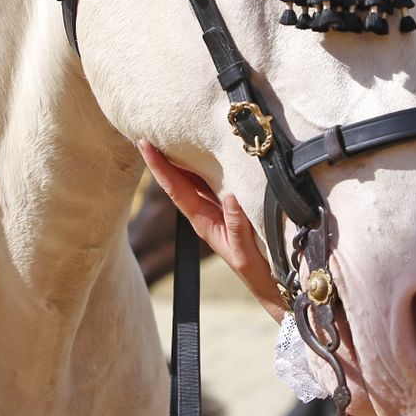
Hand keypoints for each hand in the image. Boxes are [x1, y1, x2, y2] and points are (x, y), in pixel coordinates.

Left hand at [137, 140, 286, 320]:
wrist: (272, 287)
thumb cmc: (257, 272)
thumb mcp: (244, 253)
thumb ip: (237, 226)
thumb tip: (229, 196)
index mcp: (203, 222)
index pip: (175, 189)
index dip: (159, 167)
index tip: (144, 145)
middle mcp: (205, 213)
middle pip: (180, 179)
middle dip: (164, 156)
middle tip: (149, 128)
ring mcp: (218, 210)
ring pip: (195, 178)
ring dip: (183, 158)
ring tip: (171, 134)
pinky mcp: (232, 209)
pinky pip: (215, 182)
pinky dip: (206, 164)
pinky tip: (205, 150)